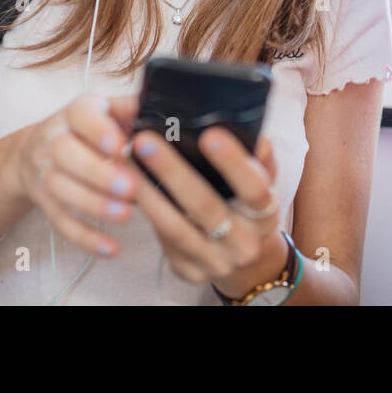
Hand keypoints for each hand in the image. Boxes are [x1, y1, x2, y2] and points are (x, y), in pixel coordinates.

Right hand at [12, 94, 140, 257]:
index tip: (121, 145)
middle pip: (66, 154)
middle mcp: (53, 140)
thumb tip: (164, 108)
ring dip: (94, 205)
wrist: (34, 151)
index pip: (80, 115)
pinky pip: (61, 222)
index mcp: (74, 113)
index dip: (99, 131)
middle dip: (98, 172)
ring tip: (125, 215)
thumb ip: (131, 110)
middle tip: (130, 187)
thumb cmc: (87, 130)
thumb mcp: (105, 112)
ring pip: (62, 189)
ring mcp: (45, 172)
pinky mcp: (45, 203)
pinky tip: (111, 248)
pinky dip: (86, 238)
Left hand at [129, 125, 281, 289]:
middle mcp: (244, 244)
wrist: (245, 256)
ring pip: (175, 227)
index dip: (233, 163)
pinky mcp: (189, 271)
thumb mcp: (263, 179)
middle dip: (172, 172)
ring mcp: (216, 262)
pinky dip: (145, 210)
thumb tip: (241, 121)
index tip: (209, 134)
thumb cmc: (247, 202)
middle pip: (206, 207)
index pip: (254, 189)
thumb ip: (257, 153)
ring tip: (125, 160)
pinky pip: (163, 240)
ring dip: (146, 192)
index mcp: (266, 216)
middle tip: (145, 141)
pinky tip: (126, 185)